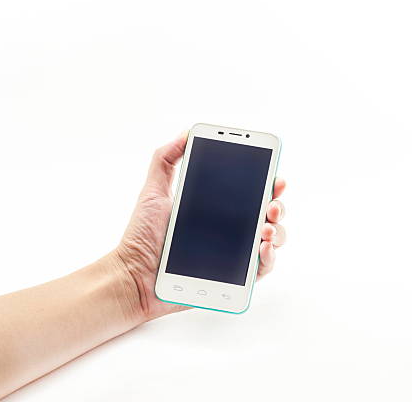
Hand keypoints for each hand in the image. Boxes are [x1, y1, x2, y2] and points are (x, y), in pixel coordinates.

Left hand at [111, 133, 286, 321]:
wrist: (134, 275)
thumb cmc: (142, 236)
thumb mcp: (153, 191)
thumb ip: (167, 159)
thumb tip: (186, 132)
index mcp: (218, 207)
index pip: (253, 192)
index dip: (269, 183)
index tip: (274, 177)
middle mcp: (232, 229)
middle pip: (269, 214)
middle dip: (277, 206)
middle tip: (270, 204)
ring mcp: (236, 254)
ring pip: (273, 239)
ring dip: (277, 231)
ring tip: (264, 228)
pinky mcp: (234, 278)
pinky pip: (263, 268)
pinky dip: (269, 258)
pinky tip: (262, 249)